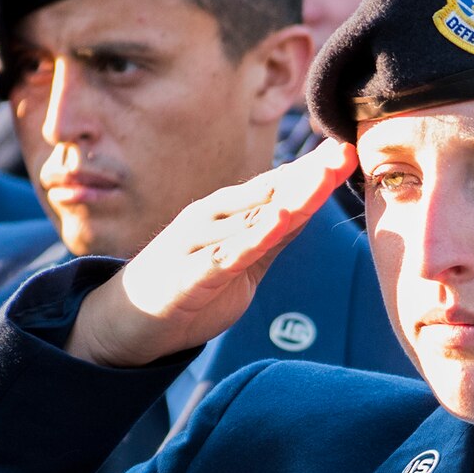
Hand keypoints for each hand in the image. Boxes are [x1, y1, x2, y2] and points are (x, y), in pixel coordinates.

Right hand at [67, 140, 357, 368]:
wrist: (125, 321)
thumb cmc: (187, 286)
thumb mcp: (242, 261)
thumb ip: (272, 237)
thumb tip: (309, 210)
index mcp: (227, 214)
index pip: (277, 186)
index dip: (313, 171)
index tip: (348, 151)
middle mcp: (212, 218)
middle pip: (268, 193)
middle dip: (308, 174)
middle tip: (344, 152)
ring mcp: (196, 243)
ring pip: (249, 217)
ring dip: (287, 199)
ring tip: (321, 181)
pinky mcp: (186, 274)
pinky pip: (222, 255)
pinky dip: (250, 239)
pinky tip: (275, 224)